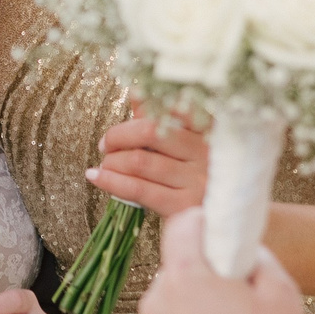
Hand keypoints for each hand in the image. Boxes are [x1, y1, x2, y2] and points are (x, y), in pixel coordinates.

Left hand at [88, 103, 208, 215]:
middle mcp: (207, 153)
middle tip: (106, 144)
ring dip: (112, 161)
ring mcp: (197, 180)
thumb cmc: (196, 177)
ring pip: (140, 161)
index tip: (126, 114)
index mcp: (210, 130)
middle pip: (150, 131)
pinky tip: (96, 176)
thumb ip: (163, 118)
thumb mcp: (186, 144)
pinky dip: (111, 181)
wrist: (218, 222)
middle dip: (118, 136)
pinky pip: (138, 190)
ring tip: (105, 164)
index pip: (173, 106)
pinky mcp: (183, 207)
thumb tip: (137, 91)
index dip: (143, 104)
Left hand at [133, 209, 314, 313]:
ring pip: (165, 311)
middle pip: (174, 273)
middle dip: (200, 278)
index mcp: (187, 278)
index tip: (216, 233)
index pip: (181, 227)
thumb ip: (254, 255)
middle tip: (236, 303)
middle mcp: (156, 306)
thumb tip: (238, 247)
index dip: (202, 224)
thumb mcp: (282, 292)